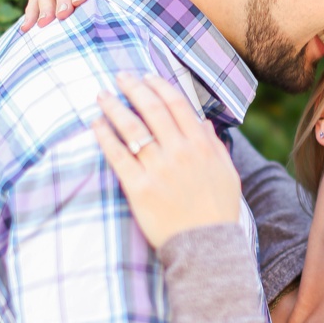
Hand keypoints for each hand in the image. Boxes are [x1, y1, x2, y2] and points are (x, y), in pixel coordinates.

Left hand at [89, 73, 241, 249]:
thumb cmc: (217, 210)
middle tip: (119, 77)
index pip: (177, 104)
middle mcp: (180, 152)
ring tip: (102, 96)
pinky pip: (118, 155)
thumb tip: (203, 120)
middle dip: (133, 88)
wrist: (205, 246)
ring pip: (132, 128)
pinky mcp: (139, 188)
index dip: (159, 86)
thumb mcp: (227, 173)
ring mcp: (159, 169)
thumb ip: (214, 144)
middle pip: (152, 109)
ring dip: (114, 107)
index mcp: (202, 146)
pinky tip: (96, 124)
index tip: (146, 76)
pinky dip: (105, 136)